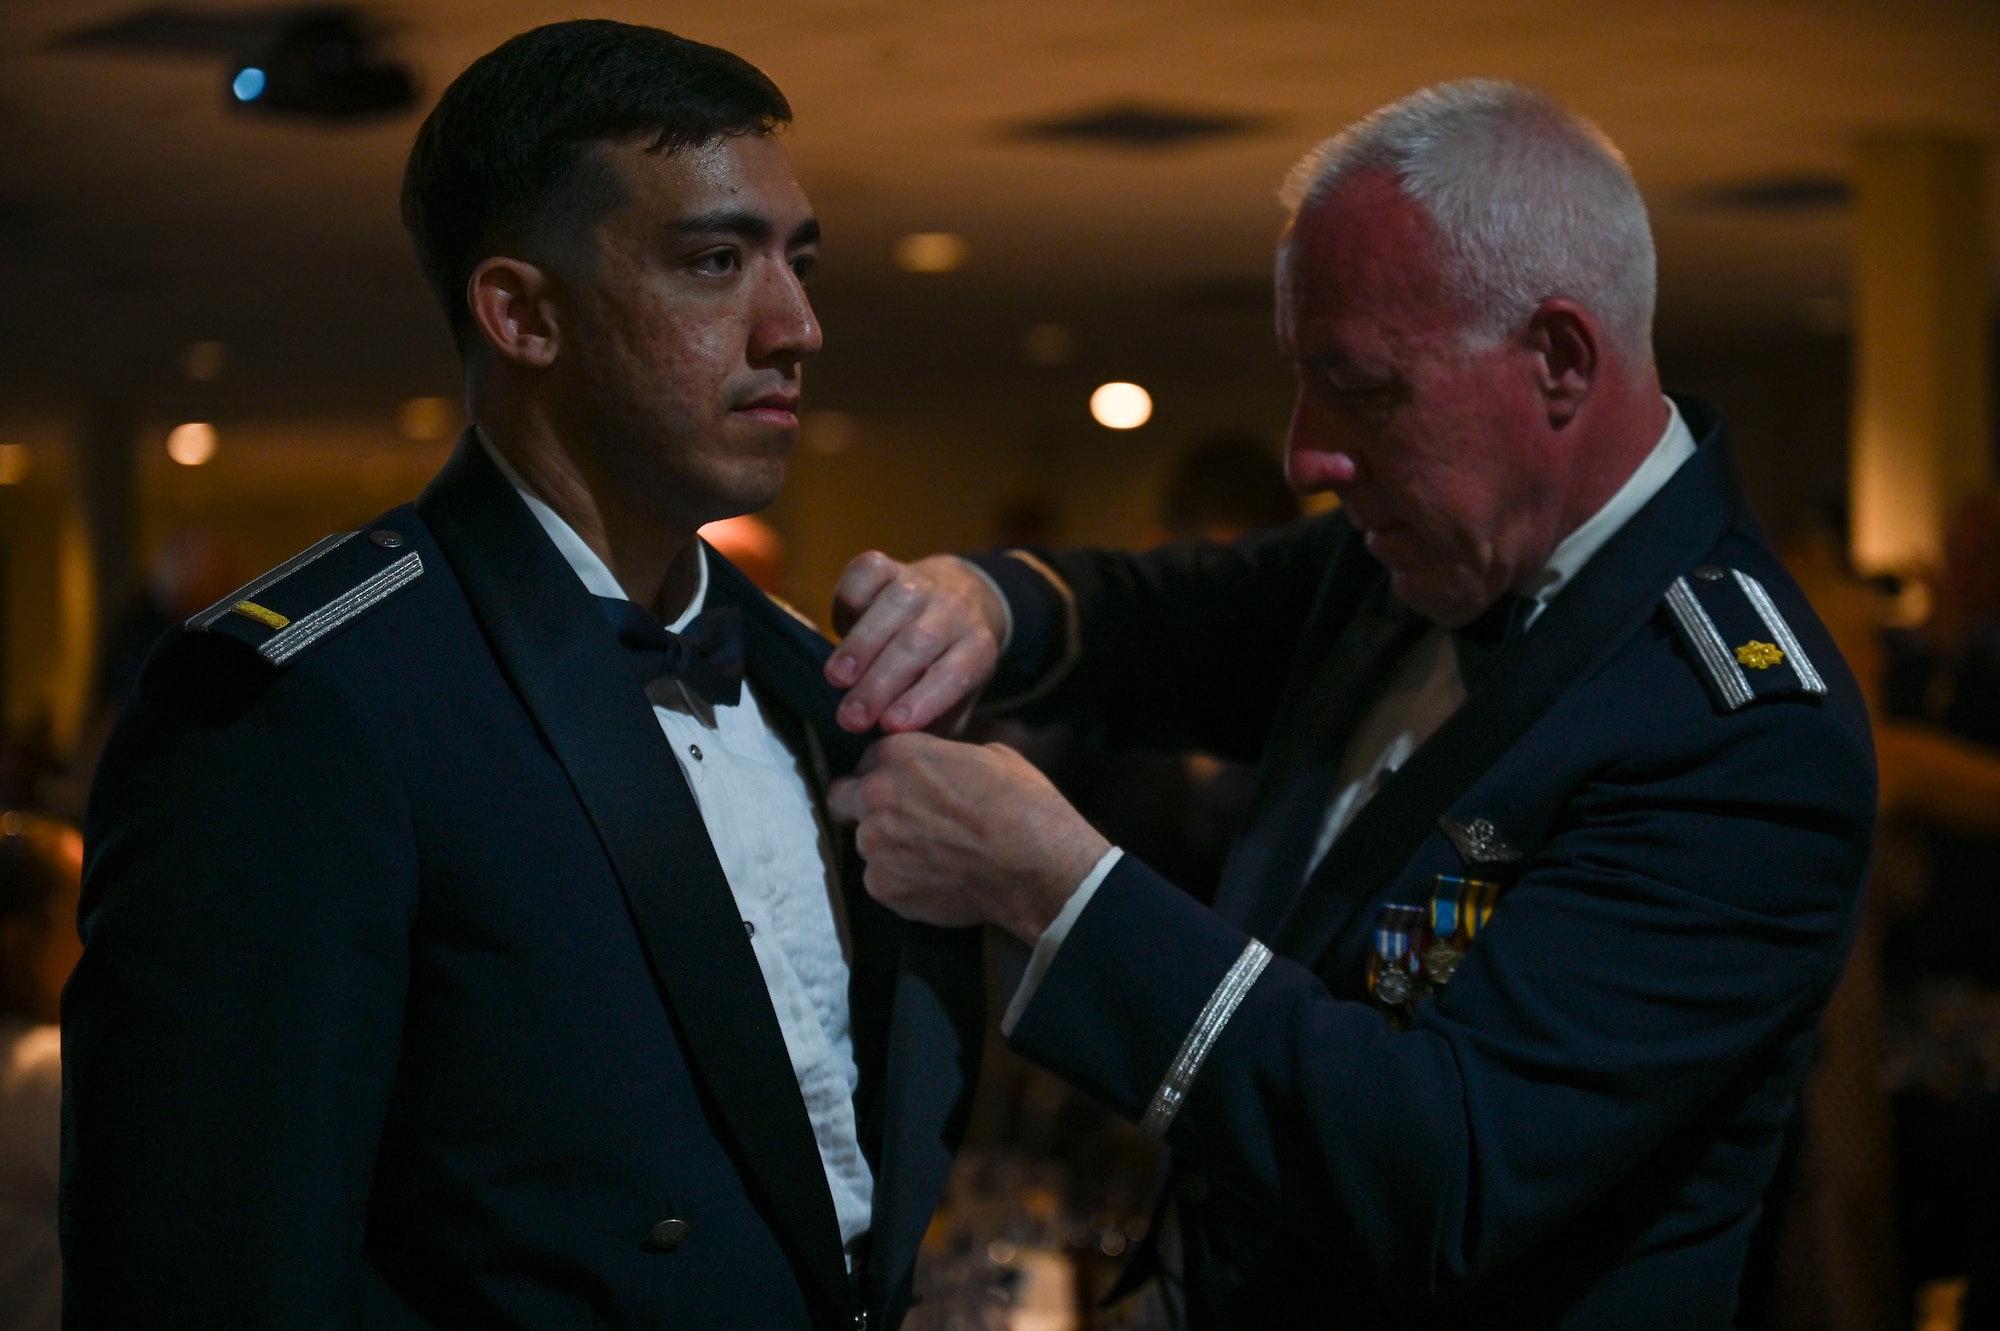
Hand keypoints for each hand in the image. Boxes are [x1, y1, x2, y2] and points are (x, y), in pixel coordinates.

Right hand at [825, 552, 1005, 734]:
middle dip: (881, 684)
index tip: (890, 727)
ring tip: (836, 679)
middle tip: (851, 718)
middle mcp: (954, 612)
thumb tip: (900, 752)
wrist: (959, 597)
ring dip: (861, 645)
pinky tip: (837, 628)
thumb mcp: (955, 701)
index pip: (954, 674)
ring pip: (893, 607)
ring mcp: (921, 584)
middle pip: (918, 644)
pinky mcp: (890, 565)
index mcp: (978, 648)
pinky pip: (869, 572)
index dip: (923, 699)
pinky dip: (850, 598)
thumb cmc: (945, 667)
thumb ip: (933, 723)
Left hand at [826, 733, 1110, 942]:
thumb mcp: (988, 756)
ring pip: (865, 845)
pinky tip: (935, 880)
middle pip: (843, 798)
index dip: (884, 773)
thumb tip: (939, 768)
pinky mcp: (883, 887)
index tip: (898, 787)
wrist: (1034, 864)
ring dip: (887, 848)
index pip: (868, 758)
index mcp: (899, 754)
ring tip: (929, 858)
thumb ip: (944, 758)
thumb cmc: (1020, 806)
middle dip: (860, 807)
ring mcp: (874, 845)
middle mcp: (876, 796)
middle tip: (895, 821)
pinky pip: (882, 882)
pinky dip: (901, 882)